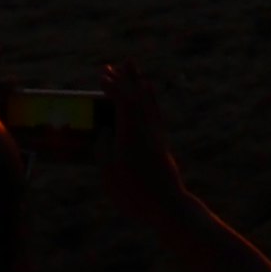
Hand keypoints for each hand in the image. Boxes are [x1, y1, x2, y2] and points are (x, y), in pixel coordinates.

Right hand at [96, 61, 189, 221]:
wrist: (168, 206)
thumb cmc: (135, 194)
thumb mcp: (110, 174)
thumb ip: (103, 149)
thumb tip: (104, 131)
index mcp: (132, 136)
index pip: (124, 102)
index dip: (113, 87)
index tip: (102, 77)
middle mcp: (146, 131)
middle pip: (138, 98)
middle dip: (126, 80)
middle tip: (114, 65)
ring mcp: (156, 136)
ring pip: (149, 104)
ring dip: (139, 85)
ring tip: (135, 72)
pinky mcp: (162, 144)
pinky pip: (156, 114)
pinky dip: (150, 100)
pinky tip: (149, 96)